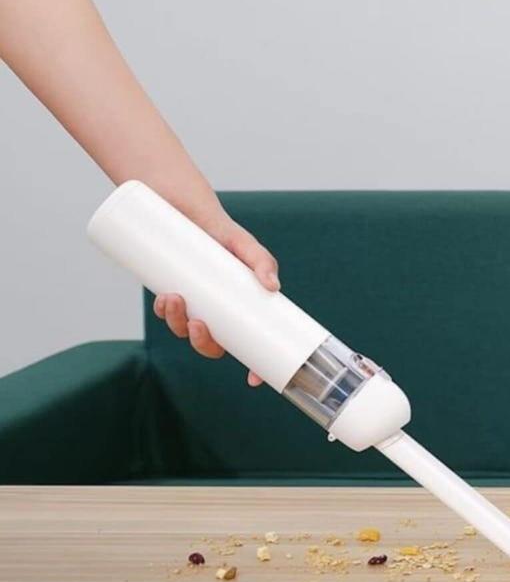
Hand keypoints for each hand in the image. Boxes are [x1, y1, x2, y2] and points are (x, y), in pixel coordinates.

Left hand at [153, 211, 278, 386]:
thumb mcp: (241, 242)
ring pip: (185, 329)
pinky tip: (164, 299)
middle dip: (203, 343)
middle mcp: (215, 308)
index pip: (249, 344)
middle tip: (198, 325)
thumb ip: (261, 259)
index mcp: (238, 305)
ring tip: (174, 299)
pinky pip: (167, 312)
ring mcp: (191, 301)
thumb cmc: (216, 225)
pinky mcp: (168, 289)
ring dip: (178, 324)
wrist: (177, 201)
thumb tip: (273, 287)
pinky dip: (165, 310)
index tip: (253, 380)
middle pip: (212, 344)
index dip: (254, 366)